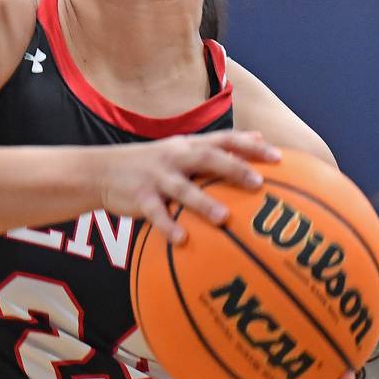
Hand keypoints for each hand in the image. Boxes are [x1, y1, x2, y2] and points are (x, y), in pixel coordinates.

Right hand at [98, 129, 279, 241]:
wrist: (100, 170)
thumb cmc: (150, 163)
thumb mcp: (182, 148)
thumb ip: (217, 145)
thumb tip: (259, 137)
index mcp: (188, 146)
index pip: (224, 139)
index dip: (251, 146)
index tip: (278, 157)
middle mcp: (174, 157)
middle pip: (207, 158)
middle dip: (233, 169)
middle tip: (258, 183)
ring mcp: (156, 177)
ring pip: (183, 188)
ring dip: (203, 203)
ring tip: (224, 218)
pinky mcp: (140, 196)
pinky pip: (156, 213)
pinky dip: (169, 226)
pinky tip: (182, 241)